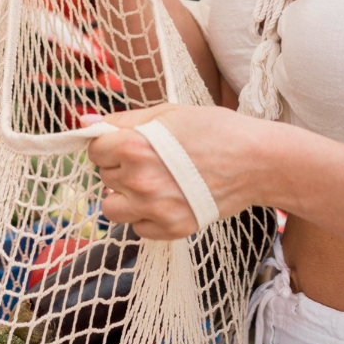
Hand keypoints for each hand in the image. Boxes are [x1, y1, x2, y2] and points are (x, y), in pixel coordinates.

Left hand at [85, 105, 279, 239]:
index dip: (109, 145)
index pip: (95, 150)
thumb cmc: (215, 130)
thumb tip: (84, 123)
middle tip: (151, 160)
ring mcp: (155, 209)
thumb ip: (122, 121)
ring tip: (151, 184)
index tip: (127, 144)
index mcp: (134, 147)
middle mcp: (140, 180)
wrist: (259, 162)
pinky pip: (137, 229)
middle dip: (120, 168)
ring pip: (111, 208)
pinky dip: (145, 218)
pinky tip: (166, 200)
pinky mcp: (172, 229)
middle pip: (104, 177)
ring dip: (124, 197)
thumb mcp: (167, 113)